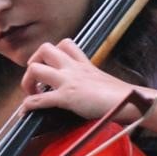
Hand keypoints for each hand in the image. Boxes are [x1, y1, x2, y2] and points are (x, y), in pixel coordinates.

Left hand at [21, 39, 142, 120]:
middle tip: (36, 78)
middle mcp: (73, 68)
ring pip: (35, 69)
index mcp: (83, 63)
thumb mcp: (102, 79)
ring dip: (27, 82)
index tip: (48, 66)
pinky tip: (26, 111)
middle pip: (44, 49)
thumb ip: (90, 79)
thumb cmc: (120, 95)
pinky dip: (28, 105)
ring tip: (31, 94)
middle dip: (33, 62)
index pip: (65, 44)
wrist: (130, 101)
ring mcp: (69, 81)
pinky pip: (39, 99)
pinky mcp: (67, 96)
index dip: (52, 52)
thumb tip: (85, 90)